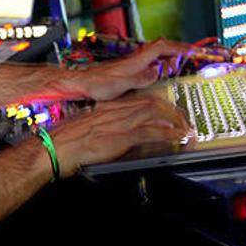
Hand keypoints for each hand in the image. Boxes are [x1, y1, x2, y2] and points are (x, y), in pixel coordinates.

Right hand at [46, 92, 190, 177]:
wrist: (58, 146)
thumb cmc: (70, 140)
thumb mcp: (94, 128)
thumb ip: (113, 128)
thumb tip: (130, 136)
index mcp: (111, 106)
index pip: (144, 99)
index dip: (163, 105)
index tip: (174, 112)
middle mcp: (118, 110)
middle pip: (154, 103)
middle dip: (174, 112)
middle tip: (186, 122)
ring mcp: (120, 122)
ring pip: (156, 114)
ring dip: (175, 122)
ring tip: (187, 131)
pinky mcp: (120, 136)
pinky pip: (149, 131)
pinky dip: (166, 133)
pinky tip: (176, 137)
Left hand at [78, 38, 190, 101]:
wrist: (82, 83)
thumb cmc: (98, 85)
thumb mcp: (121, 85)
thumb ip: (141, 78)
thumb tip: (158, 71)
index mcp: (137, 61)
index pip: (162, 48)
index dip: (178, 47)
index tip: (192, 50)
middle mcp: (136, 59)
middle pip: (161, 47)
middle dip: (177, 48)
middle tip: (191, 52)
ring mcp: (132, 62)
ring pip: (156, 53)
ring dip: (169, 54)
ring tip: (181, 59)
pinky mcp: (128, 68)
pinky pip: (150, 60)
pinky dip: (161, 61)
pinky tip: (161, 69)